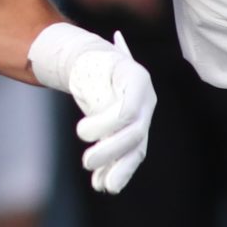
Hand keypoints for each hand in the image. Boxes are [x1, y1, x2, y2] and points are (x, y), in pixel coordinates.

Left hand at [28, 24, 155, 193]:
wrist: (105, 70)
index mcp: (137, 79)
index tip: (80, 132)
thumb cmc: (99, 63)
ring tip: (102, 186)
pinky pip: (130, 157)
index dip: (107, 124)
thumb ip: (103, 63)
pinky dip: (116, 172)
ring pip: (137, 150)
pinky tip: (101, 185)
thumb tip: (114, 41)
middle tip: (85, 161)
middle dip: (110, 150)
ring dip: (119, 169)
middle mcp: (146, 102)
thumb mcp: (99, 61)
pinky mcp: (135, 136)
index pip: (128, 109)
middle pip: (134, 133)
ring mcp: (143, 120)